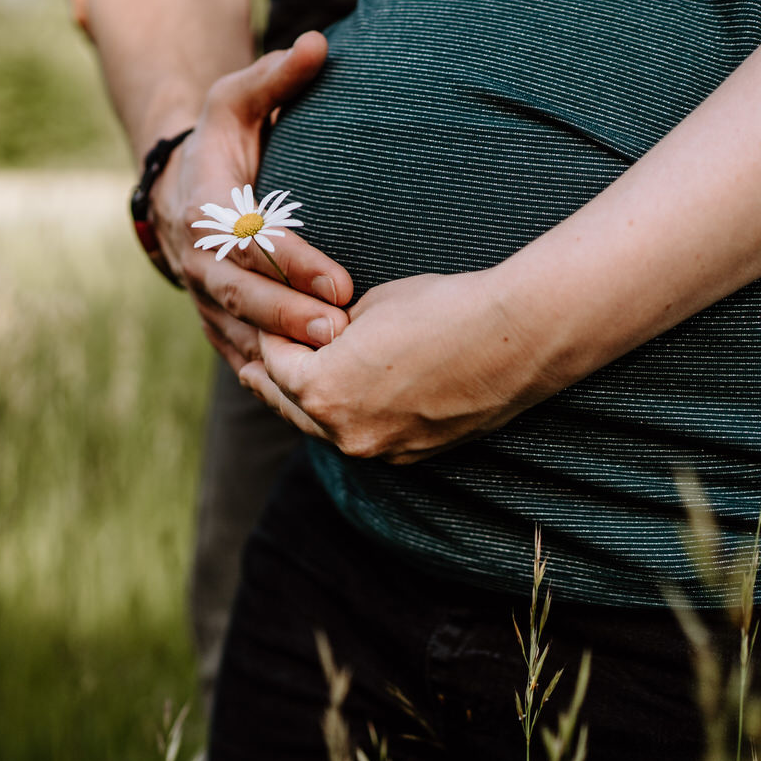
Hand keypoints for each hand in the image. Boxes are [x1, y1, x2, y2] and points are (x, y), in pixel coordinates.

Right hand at [153, 32, 355, 371]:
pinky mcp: (211, 318)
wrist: (175, 188)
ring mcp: (200, 292)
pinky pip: (235, 351)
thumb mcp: (238, 100)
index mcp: (208, 205)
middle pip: (242, 294)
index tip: (341, 281)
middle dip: (288, 317)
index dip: (294, 263)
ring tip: (331, 364)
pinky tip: (301, 395)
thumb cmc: (221, 141)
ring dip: (280, 351)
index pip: (251, 239)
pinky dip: (263, 373)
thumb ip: (277, 76)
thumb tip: (317, 44)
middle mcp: (198, 255)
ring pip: (238, 331)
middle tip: (338, 333)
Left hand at [238, 271, 560, 464]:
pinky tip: (340, 405)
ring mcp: (379, 449)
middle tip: (246, 365)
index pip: (274, 361)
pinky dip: (342, 420)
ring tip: (278, 389)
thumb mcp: (366, 307)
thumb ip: (327, 333)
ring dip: (300, 405)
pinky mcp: (411, 453)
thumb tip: (316, 341)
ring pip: (321, 430)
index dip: (268, 334)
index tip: (264, 320)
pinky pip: (360, 437)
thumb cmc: (439, 307)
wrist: (514, 337)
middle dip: (267, 379)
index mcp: (321, 390)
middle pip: (287, 404)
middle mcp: (343, 431)